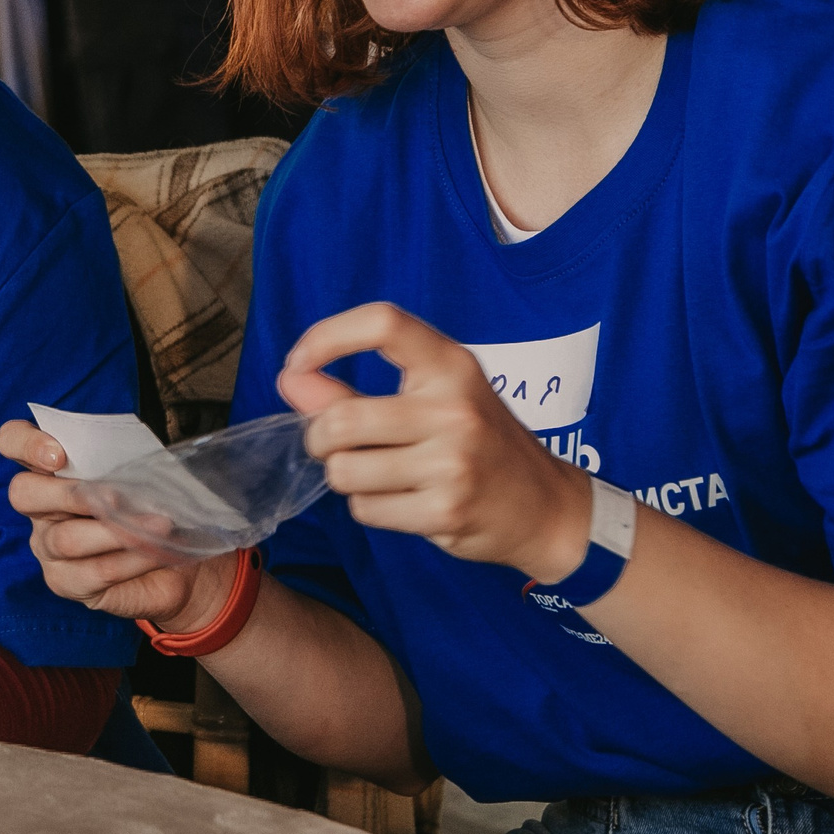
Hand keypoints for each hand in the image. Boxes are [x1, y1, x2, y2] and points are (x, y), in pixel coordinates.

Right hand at [0, 418, 216, 628]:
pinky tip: (156, 551)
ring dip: (116, 530)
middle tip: (116, 497)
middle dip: (69, 494)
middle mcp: (40, 508)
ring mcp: (47, 548)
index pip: (12, 442)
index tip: (59, 456)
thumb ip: (124, 461)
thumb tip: (135, 459)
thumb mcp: (139, 474)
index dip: (25, 443)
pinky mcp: (66, 583)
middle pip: (22, 494)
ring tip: (159, 525)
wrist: (173, 565)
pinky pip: (96, 570)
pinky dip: (132, 559)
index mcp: (50, 470)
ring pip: (65, 539)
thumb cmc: (150, 508)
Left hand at [282, 302, 592, 581]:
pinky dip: (370, 508)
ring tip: (383, 474)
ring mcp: (453, 462)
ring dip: (347, 478)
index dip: (326, 337)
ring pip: (344, 471)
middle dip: (320, 440)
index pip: (382, 323)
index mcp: (451, 365)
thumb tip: (289, 379)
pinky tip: (405, 501)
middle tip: (338, 445)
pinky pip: (365, 509)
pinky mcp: (446, 510)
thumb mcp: (427, 400)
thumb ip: (351, 390)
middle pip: (340, 420)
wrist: (544, 506)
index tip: (299, 363)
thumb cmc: (479, 443)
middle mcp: (454, 408)